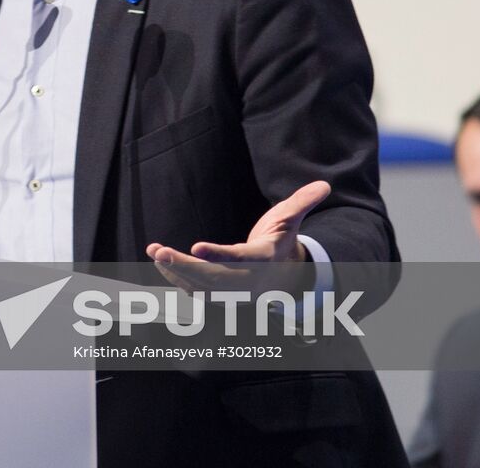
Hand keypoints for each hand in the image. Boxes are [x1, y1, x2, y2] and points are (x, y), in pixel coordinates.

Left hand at [145, 180, 330, 295]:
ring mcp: (234, 291)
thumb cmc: (280, 239)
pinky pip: (196, 290)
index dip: (219, 255)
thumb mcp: (291, 218)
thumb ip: (303, 201)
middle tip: (160, 252)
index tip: (196, 247)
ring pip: (202, 287)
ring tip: (155, 252)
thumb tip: (324, 184)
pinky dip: (177, 278)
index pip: (241, 259)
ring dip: (176, 272)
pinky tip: (160, 261)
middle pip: (215, 278)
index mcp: (264, 258)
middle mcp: (248, 279)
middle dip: (186, 267)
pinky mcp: (221, 295)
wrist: (282, 274)